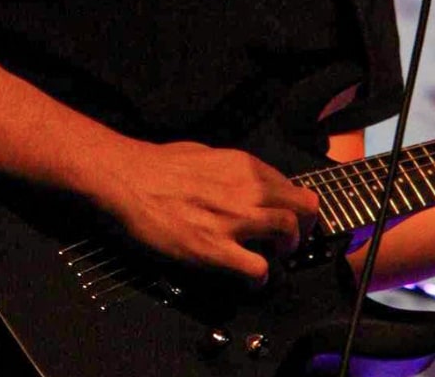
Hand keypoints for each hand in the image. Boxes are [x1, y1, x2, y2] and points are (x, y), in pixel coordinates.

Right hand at [90, 139, 318, 284]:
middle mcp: (249, 189)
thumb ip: (233, 171)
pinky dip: (260, 278)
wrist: (130, 181)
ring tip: (272, 258)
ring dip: (287, 250)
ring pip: (288, 233)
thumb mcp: (207, 154)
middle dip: (304, 227)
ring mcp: (234, 220)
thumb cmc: (160, 164)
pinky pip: (258, 269)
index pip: (292, 187)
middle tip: (289, 242)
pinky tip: (248, 278)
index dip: (294, 207)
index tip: (287, 219)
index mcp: (246, 166)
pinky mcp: (215, 250)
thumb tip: (242, 183)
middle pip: (304, 207)